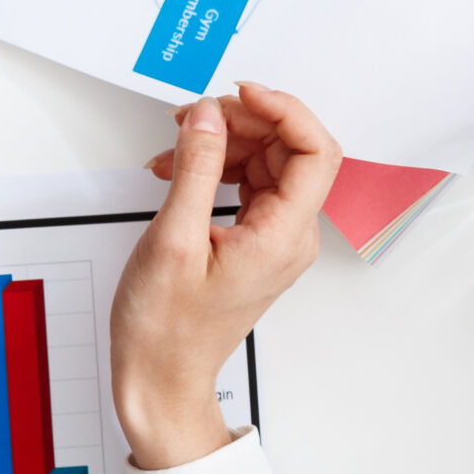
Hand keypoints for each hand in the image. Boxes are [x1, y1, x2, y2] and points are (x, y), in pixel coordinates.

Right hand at [116, 84, 340, 468]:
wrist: (159, 380)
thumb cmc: (165, 330)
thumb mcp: (173, 238)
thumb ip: (195, 168)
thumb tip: (207, 115)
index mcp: (284, 237)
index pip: (314, 150)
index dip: (283, 110)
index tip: (240, 93)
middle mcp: (290, 236)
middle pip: (289, 150)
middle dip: (242, 122)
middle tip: (193, 118)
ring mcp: (274, 238)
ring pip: (266, 163)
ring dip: (223, 143)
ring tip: (175, 146)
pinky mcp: (254, 241)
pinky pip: (248, 184)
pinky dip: (214, 167)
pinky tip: (178, 169)